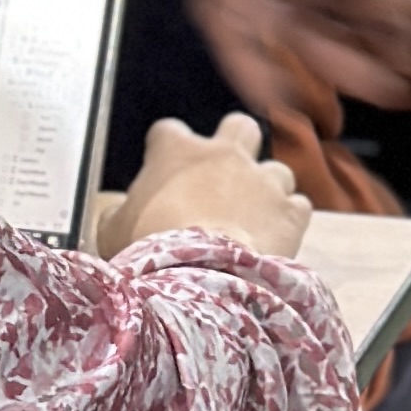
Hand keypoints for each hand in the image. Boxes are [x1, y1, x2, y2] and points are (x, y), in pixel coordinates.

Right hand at [98, 114, 313, 262]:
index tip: (164, 173)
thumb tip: (121, 214)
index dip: (167, 151)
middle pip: (239, 127)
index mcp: (176, 152)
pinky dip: (288, 220)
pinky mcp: (290, 212)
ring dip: (267, 191)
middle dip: (236, 146)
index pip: (168, 132)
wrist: (200, 283)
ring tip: (253, 222)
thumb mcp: (112, 231)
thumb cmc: (149, 255)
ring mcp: (262, 180)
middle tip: (226, 178)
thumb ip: (120, 212)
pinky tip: (275, 240)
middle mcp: (224, 155)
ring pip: (276, 170)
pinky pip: (297, 205)